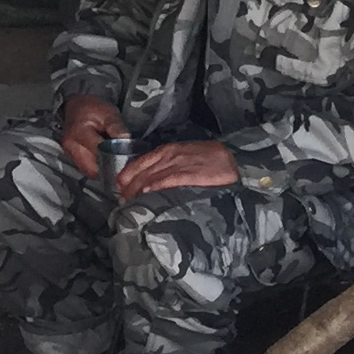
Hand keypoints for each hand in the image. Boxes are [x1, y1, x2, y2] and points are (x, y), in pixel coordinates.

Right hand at [58, 95, 126, 177]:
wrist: (76, 105)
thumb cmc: (91, 108)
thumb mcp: (108, 113)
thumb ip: (118, 129)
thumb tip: (127, 144)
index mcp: (80, 133)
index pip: (100, 154)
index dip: (116, 159)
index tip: (128, 161)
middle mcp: (71, 146)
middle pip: (92, 169)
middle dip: (108, 170)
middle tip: (123, 166)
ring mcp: (69, 152)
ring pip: (88, 172)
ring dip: (102, 171)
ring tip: (115, 164)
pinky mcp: (71, 156)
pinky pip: (85, 169)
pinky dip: (97, 168)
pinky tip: (106, 162)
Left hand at [119, 140, 241, 197]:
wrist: (234, 157)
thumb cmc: (209, 157)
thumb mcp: (184, 155)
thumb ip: (168, 164)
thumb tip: (151, 178)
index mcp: (166, 151)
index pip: (137, 163)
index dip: (126, 176)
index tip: (119, 187)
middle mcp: (168, 156)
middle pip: (139, 172)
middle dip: (128, 187)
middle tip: (122, 200)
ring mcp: (177, 165)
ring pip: (149, 177)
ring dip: (136, 191)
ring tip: (129, 202)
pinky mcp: (188, 174)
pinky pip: (166, 181)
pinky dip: (153, 187)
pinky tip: (145, 194)